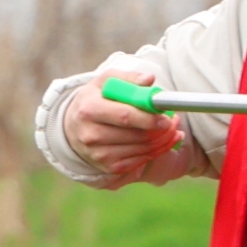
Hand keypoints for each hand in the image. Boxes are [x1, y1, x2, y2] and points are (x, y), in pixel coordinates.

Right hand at [60, 59, 192, 185]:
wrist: (72, 127)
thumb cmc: (94, 100)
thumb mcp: (105, 82)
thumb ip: (129, 79)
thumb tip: (149, 80)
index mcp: (89, 110)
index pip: (125, 116)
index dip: (149, 118)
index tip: (166, 116)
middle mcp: (91, 135)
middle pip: (136, 136)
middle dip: (161, 130)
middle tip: (174, 121)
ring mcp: (99, 154)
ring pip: (142, 149)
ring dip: (163, 140)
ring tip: (172, 128)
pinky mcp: (109, 167)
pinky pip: (141, 160)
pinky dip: (157, 151)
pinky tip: (164, 140)